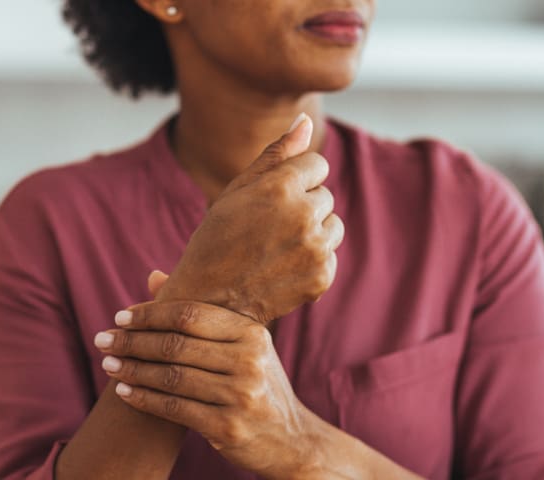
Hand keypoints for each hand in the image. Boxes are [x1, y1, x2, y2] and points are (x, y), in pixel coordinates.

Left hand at [92, 300, 336, 478]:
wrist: (290, 439)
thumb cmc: (257, 385)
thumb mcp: (240, 345)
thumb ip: (199, 314)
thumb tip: (154, 277)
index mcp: (252, 333)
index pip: (190, 315)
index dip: (150, 314)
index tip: (120, 317)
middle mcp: (250, 361)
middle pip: (176, 345)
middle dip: (133, 341)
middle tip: (102, 339)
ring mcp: (241, 395)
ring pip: (171, 376)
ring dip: (133, 370)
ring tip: (108, 364)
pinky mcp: (228, 427)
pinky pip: (174, 407)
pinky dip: (144, 398)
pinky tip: (125, 391)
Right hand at [157, 114, 344, 323]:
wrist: (210, 302)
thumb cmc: (217, 240)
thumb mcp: (238, 190)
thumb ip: (276, 154)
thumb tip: (306, 121)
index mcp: (280, 186)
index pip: (317, 165)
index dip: (295, 180)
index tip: (274, 199)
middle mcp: (303, 214)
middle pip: (325, 195)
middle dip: (303, 207)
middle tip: (268, 229)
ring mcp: (315, 248)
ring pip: (333, 225)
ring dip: (313, 232)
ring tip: (278, 247)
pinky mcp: (322, 277)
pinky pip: (330, 256)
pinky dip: (312, 262)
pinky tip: (283, 268)